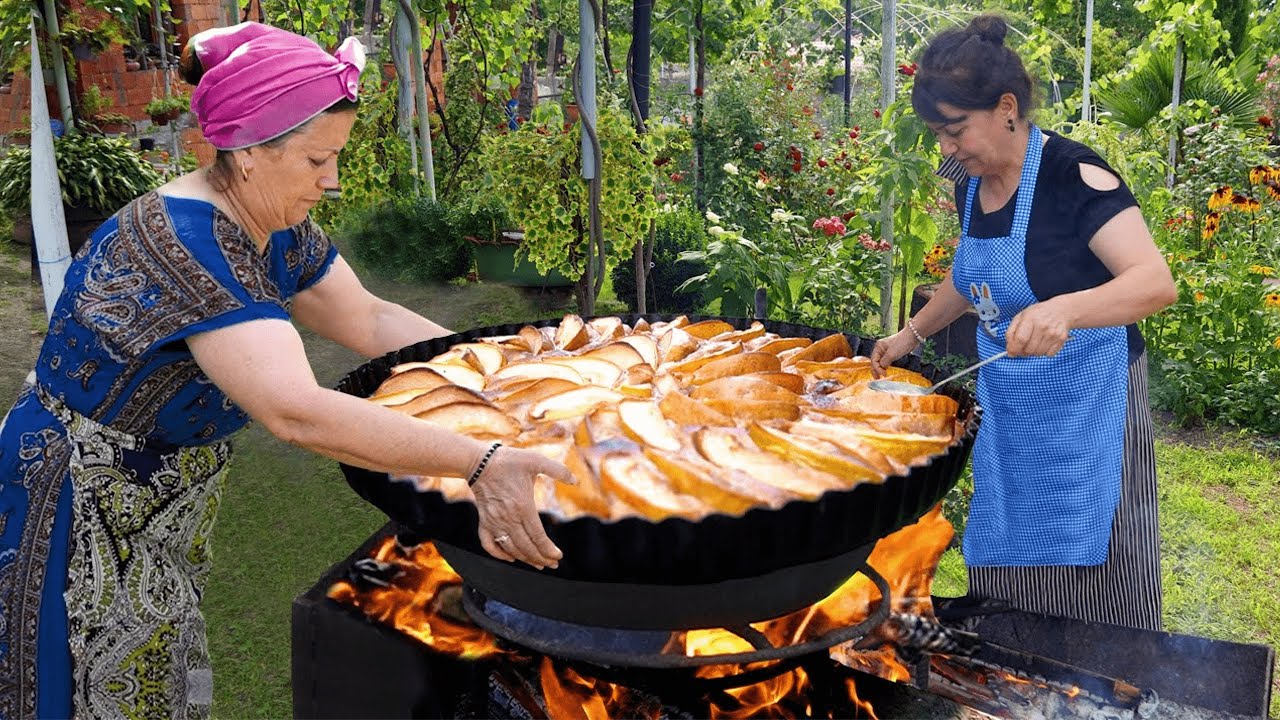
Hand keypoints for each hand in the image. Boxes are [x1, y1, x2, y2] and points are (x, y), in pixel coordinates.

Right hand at [470, 446, 572, 568]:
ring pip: (510, 549)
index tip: (558, 556)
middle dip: (541, 559)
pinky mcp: (483, 521)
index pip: (538, 537)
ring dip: (525, 559)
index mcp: (523, 506)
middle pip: (526, 547)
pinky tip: (511, 557)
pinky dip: (500, 554)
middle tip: (552, 564)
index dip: (549, 550)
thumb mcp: (536, 460)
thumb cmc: (509, 460)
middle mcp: (508, 518)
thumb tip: (576, 480)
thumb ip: (558, 470)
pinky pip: (489, 545)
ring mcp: (494, 522)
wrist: (479, 462)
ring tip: (538, 564)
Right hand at [871, 330, 917, 377]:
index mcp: (878, 347)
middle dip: (876, 370)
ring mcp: (887, 350)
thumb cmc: (901, 343)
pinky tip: (886, 370)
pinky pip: (887, 360)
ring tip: (881, 376)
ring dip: (880, 368)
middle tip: (877, 378)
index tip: (883, 375)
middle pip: (876, 361)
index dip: (877, 368)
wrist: (912, 336)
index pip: (874, 360)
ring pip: (881, 361)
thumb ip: (884, 362)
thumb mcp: (891, 354)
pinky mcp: (893, 352)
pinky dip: (886, 366)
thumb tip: (881, 368)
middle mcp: (881, 348)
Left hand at [1006, 300, 1071, 356]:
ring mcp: (1053, 333)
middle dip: (1022, 351)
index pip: (1020, 339)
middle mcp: (1043, 326)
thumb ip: (1011, 334)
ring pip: (1038, 353)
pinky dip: (1044, 352)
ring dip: (1033, 352)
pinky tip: (1044, 342)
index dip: (1014, 348)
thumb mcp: (1020, 317)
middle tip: (1023, 346)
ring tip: (1034, 342)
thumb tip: (1010, 351)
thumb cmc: (1038, 314)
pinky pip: (1049, 354)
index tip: (1012, 351)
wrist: (1060, 310)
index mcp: (1030, 318)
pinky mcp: (1061, 339)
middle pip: (1029, 349)